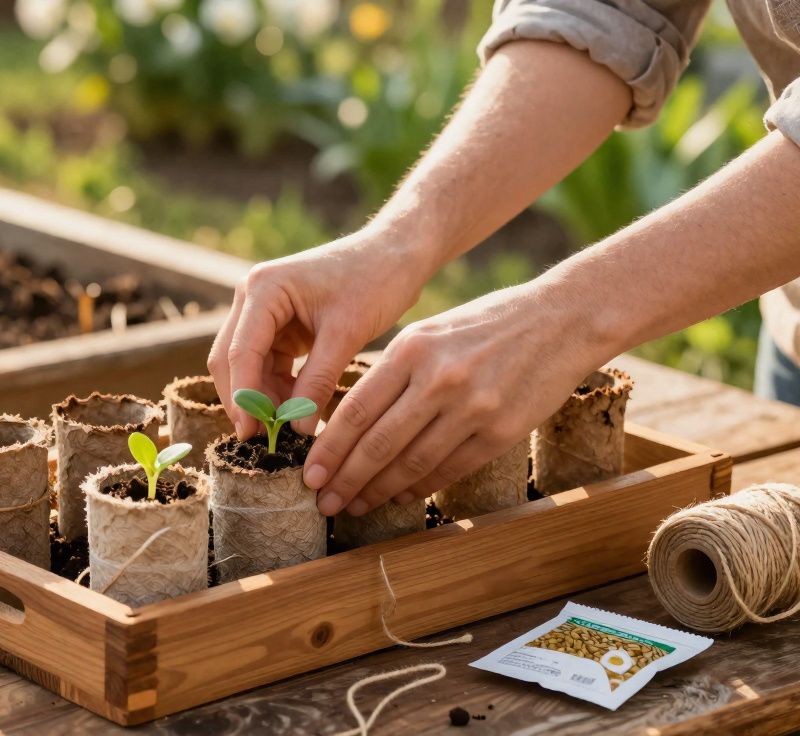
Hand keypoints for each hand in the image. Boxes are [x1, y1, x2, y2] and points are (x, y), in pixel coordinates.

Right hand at [208, 230, 433, 438]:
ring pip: (246, 366)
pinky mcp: (278, 324)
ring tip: (285, 430)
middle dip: (245, 400)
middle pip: (231, 359)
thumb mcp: (346, 333)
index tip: (251, 434)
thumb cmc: (375, 281)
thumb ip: (317, 381)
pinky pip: (267, 364)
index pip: (239, 352)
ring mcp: (263, 311)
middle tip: (261, 441)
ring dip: (262, 398)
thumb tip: (295, 429)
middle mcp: (253, 297)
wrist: (395, 255)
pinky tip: (295, 412)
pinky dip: (277, 389)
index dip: (243, 397)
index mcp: (263, 289)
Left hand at [304, 280, 612, 515]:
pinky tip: (400, 497)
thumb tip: (349, 422)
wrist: (562, 319)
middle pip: (377, 443)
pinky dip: (420, 487)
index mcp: (411, 350)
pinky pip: (450, 469)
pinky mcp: (502, 430)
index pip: (355, 411)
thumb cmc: (486, 325)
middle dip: (345, 479)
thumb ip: (394, 372)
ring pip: (412, 463)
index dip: (328, 450)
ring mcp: (472, 407)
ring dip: (379, 491)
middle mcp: (438, 379)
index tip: (309, 474)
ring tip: (356, 505)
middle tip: (323, 502)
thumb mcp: (430, 333)